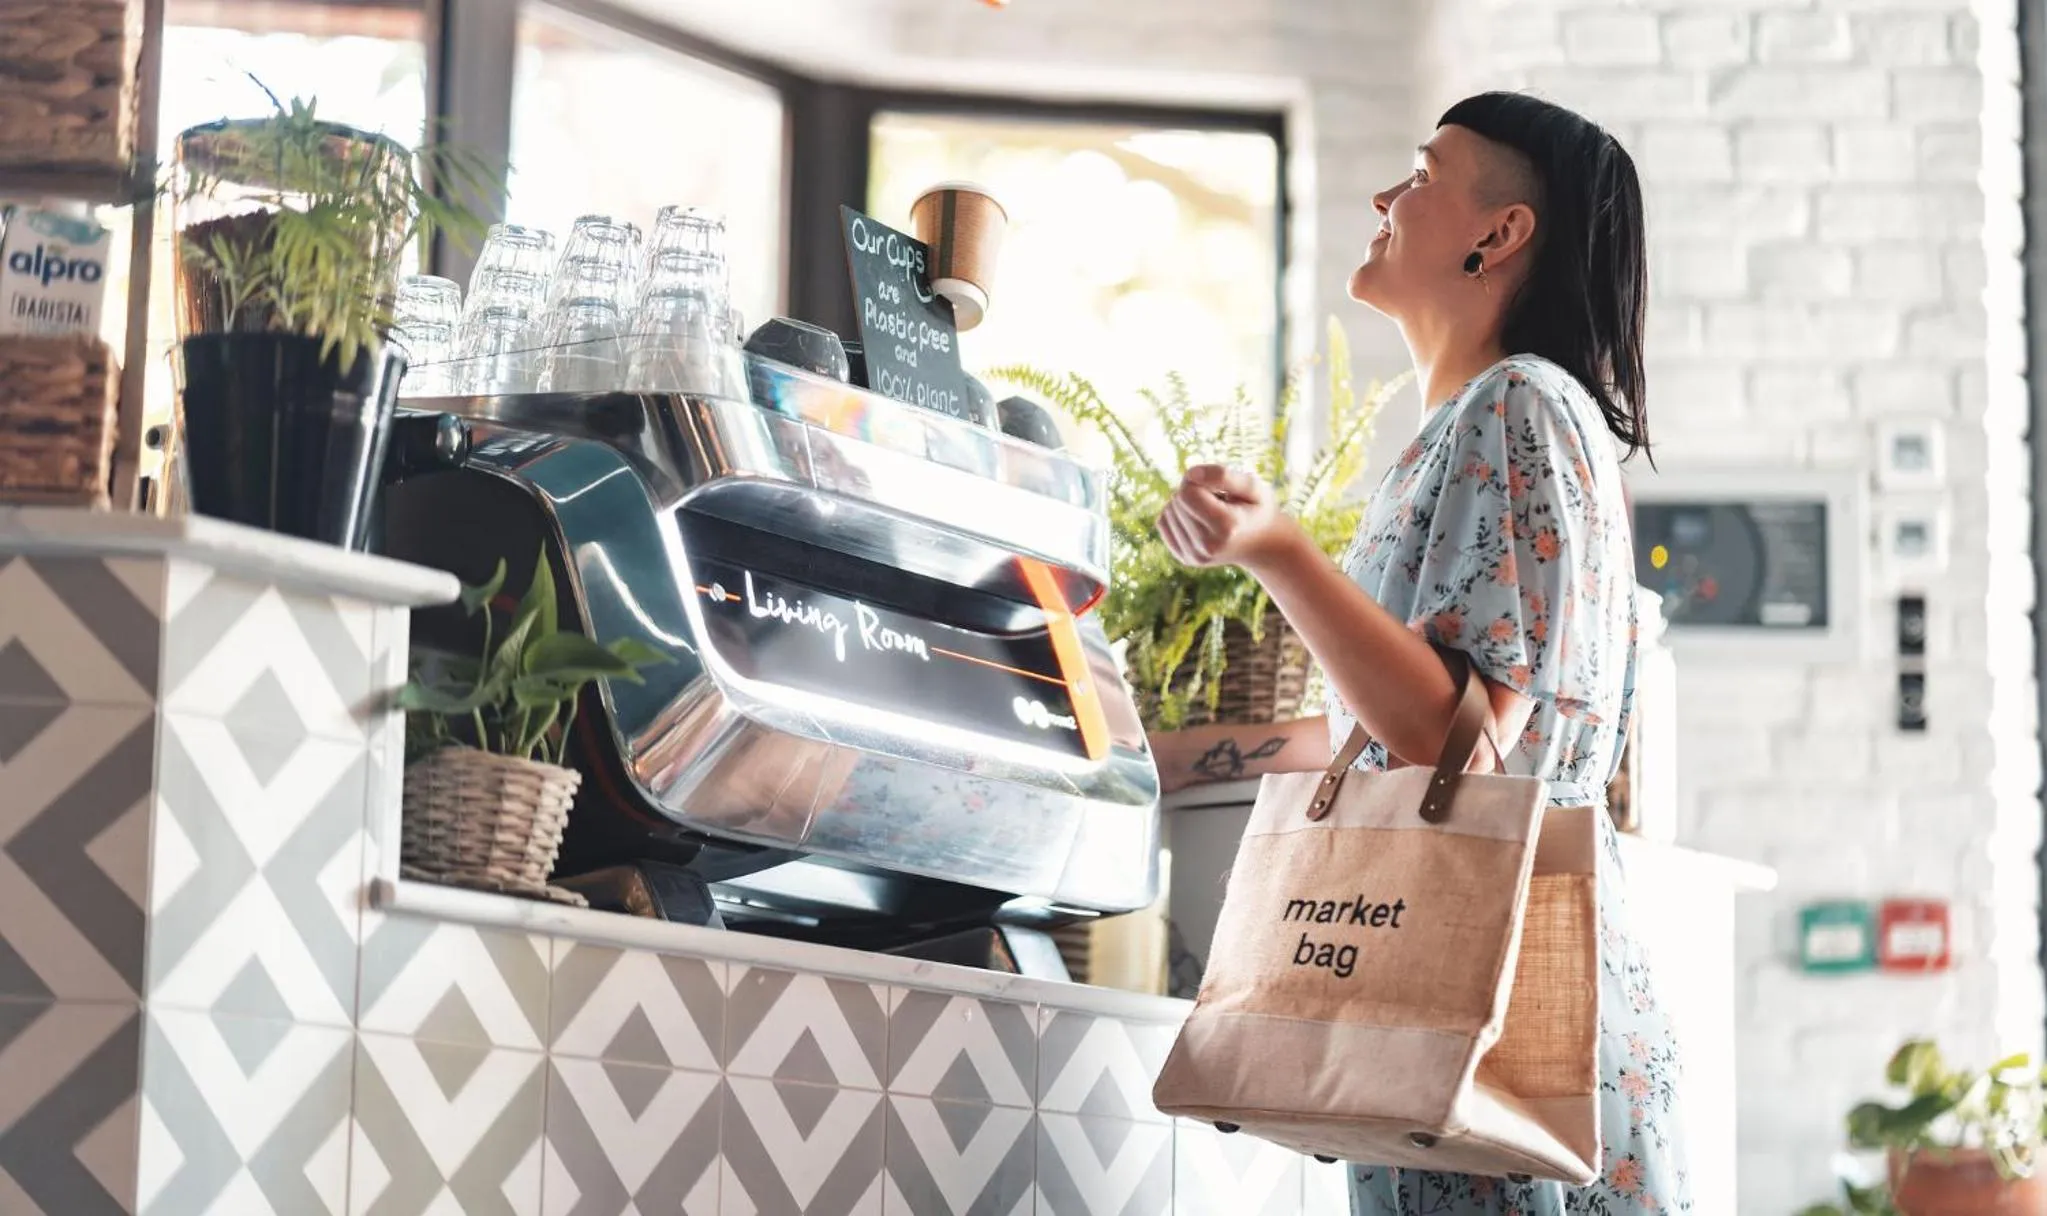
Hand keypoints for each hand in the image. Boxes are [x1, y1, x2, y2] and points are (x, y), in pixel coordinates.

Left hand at [1156, 464, 1300, 571]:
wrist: (1261, 544)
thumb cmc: (1256, 509)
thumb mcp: (1252, 486)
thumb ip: (1223, 475)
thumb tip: (1190, 474)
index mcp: (1227, 527)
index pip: (1186, 493)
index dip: (1198, 481)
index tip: (1216, 486)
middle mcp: (1208, 546)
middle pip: (1176, 502)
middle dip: (1192, 492)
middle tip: (1216, 500)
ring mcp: (1195, 556)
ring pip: (1167, 512)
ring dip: (1184, 504)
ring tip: (1209, 511)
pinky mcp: (1185, 558)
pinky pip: (1162, 524)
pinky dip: (1176, 515)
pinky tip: (1197, 519)